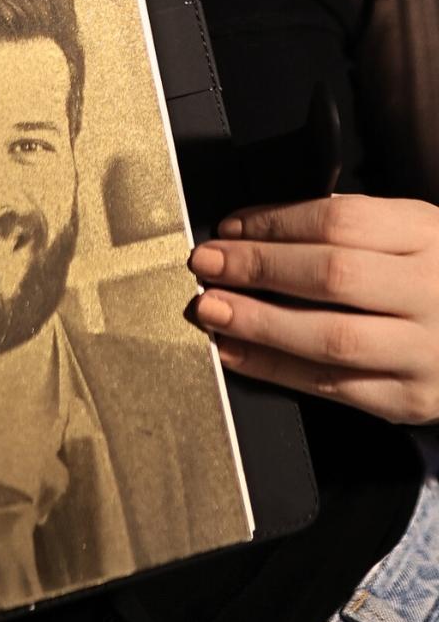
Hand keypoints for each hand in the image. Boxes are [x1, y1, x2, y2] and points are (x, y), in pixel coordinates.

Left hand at [189, 194, 438, 425]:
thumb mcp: (415, 235)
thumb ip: (354, 227)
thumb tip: (259, 227)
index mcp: (430, 236)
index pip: (340, 222)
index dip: (274, 223)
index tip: (229, 229)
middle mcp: (431, 291)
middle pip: (331, 276)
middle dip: (256, 268)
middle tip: (206, 264)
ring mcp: (424, 350)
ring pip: (329, 337)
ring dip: (257, 323)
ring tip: (210, 309)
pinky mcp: (408, 398)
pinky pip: (329, 385)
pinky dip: (272, 368)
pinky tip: (234, 350)